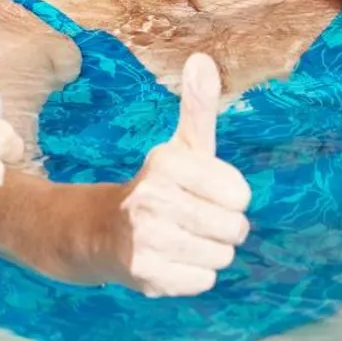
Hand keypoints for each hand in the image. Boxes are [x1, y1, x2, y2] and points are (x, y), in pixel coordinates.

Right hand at [115, 54, 250, 297]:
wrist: (101, 231)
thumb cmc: (158, 186)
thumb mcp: (180, 146)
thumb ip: (197, 107)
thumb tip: (202, 59)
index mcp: (166, 163)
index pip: (240, 193)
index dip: (229, 196)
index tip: (205, 192)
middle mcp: (152, 199)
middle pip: (234, 228)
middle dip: (223, 227)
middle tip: (195, 219)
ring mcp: (147, 240)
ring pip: (221, 257)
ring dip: (209, 251)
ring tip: (182, 238)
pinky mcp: (147, 275)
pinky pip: (203, 281)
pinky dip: (194, 275)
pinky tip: (171, 260)